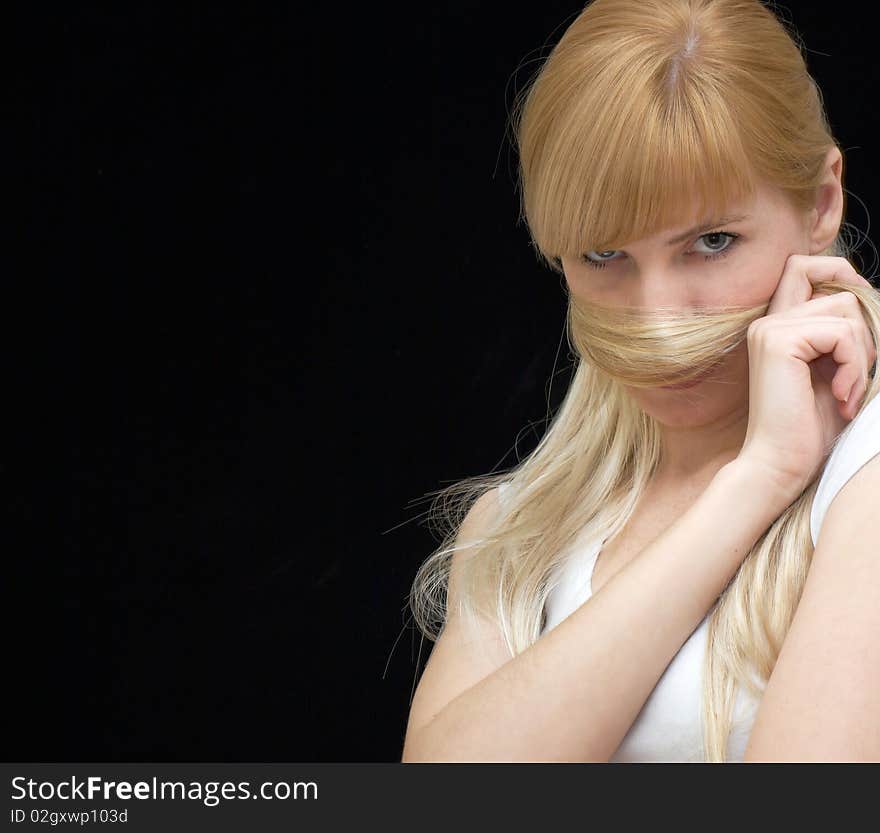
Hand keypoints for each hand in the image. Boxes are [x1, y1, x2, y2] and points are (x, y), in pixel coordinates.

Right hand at [738, 254, 876, 500]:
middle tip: (858, 372)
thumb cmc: (808, 428)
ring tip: (849, 392)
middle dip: (865, 327)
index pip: (803, 266)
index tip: (860, 321)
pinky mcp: (779, 343)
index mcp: (777, 328)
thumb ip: (843, 334)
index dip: (840, 273)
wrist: (780, 464)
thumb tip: (871, 300)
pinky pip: (842, 333)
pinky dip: (855, 366)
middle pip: (838, 287)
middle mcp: (768, 323)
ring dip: (862, 354)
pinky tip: (842, 396)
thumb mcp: (835, 370)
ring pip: (846, 309)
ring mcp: (770, 330)